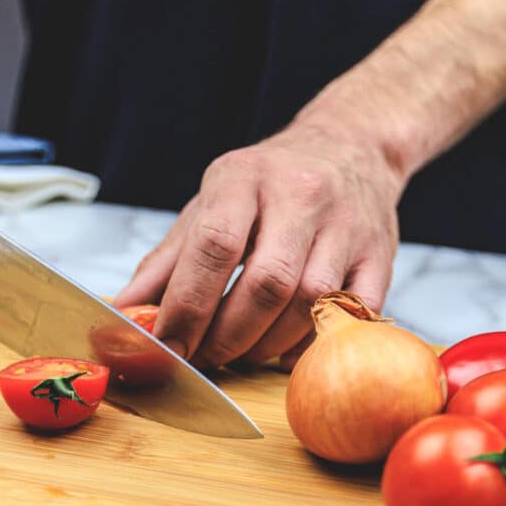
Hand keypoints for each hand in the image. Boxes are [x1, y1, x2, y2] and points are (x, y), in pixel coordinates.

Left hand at [114, 121, 404, 369]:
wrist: (351, 147)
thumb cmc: (265, 185)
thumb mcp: (208, 205)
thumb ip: (166, 262)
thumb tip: (124, 314)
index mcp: (243, 179)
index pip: (214, 246)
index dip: (188, 306)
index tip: (170, 345)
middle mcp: (300, 196)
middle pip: (266, 285)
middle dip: (228, 336)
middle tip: (206, 358)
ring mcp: (348, 224)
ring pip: (309, 304)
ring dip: (266, 346)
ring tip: (240, 353)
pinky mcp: (381, 253)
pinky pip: (350, 315)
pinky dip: (311, 344)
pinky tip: (283, 349)